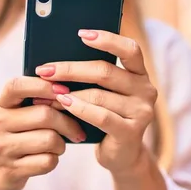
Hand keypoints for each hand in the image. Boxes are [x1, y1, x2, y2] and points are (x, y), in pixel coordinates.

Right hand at [0, 77, 85, 189]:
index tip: (65, 91)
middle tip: (77, 130)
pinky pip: (47, 161)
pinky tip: (48, 158)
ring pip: (49, 139)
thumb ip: (35, 101)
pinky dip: (54, 159)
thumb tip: (71, 93)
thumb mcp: (14, 115)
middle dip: (68, 123)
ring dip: (62, 144)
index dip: (44, 85)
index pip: (17, 86)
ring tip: (58, 145)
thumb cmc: (13, 137)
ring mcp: (2, 148)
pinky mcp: (11, 170)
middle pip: (44, 115)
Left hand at [35, 29, 157, 175]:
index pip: (130, 49)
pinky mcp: (131, 132)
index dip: (107, 39)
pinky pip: (100, 116)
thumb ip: (92, 76)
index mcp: (140, 74)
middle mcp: (146, 90)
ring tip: (46, 93)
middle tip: (45, 70)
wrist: (120, 155)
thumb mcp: (102, 93)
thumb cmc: (105, 117)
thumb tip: (56, 58)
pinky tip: (62, 104)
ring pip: (99, 95)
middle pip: (105, 71)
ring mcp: (141, 112)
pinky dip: (78, 109)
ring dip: (68, 93)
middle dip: (71, 69)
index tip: (81, 34)